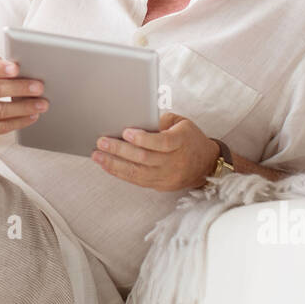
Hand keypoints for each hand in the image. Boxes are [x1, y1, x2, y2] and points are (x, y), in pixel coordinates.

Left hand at [91, 112, 219, 190]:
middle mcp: (175, 162)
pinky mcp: (161, 186)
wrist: (206, 164)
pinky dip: (120, 173)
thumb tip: (134, 118)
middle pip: (144, 158)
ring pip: (137, 173)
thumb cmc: (190, 139)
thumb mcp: (181, 123)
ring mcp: (167, 177)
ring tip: (98, 156)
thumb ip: (160, 121)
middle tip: (102, 142)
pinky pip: (137, 181)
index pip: (161, 143)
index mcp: (181, 143)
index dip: (143, 138)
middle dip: (119, 150)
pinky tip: (107, 166)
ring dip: (114, 164)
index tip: (126, 131)